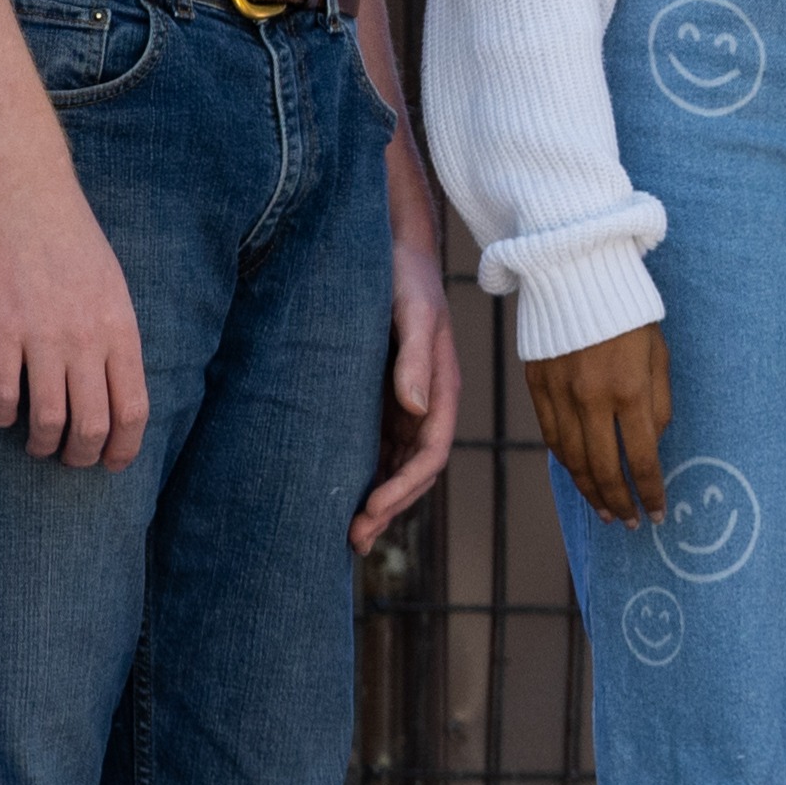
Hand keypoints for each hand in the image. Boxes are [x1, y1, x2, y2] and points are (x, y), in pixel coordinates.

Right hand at [0, 159, 148, 467]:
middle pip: (92, 425)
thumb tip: (114, 386)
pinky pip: (3, 394)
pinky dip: (1, 416)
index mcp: (121, 329)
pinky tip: (1, 414)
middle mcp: (87, 338)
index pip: (133, 409)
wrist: (26, 193)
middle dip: (81, 456)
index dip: (124, 448)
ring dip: (42, 445)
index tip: (112, 463)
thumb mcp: (113, 286)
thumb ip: (115, 336)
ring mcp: (43, 335)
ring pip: (48, 420)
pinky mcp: (0, 328)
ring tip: (36, 444)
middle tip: (69, 458)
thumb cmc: (71, 237)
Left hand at [359, 208, 462, 552]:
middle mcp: (426, 401)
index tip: (370, 509)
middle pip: (414, 470)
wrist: (393, 244)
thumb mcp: (412, 311)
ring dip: (379, 500)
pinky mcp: (382, 394)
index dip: (402, 487)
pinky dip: (367, 473)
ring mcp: (406, 401)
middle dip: (388, 507)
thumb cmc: (405, 274)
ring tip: (349, 536)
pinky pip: (379, 445)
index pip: (429, 454)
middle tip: (353, 540)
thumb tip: (416, 408)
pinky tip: (343, 492)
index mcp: (442, 388)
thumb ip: (414, 357)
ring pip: (396, 464)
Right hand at [527, 325, 671, 526]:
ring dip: (590, 491)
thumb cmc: (629, 311)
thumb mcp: (659, 354)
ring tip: (606, 509)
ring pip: (571, 459)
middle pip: (603, 469)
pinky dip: (565, 462)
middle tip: (630, 523)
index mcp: (630, 390)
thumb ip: (658, 404)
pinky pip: (550, 436)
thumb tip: (651, 445)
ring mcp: (559, 394)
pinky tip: (578, 475)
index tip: (658, 513)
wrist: (576, 270)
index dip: (650, 493)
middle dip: (620, 502)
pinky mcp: (536, 385)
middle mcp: (592, 398)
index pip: (640, 459)